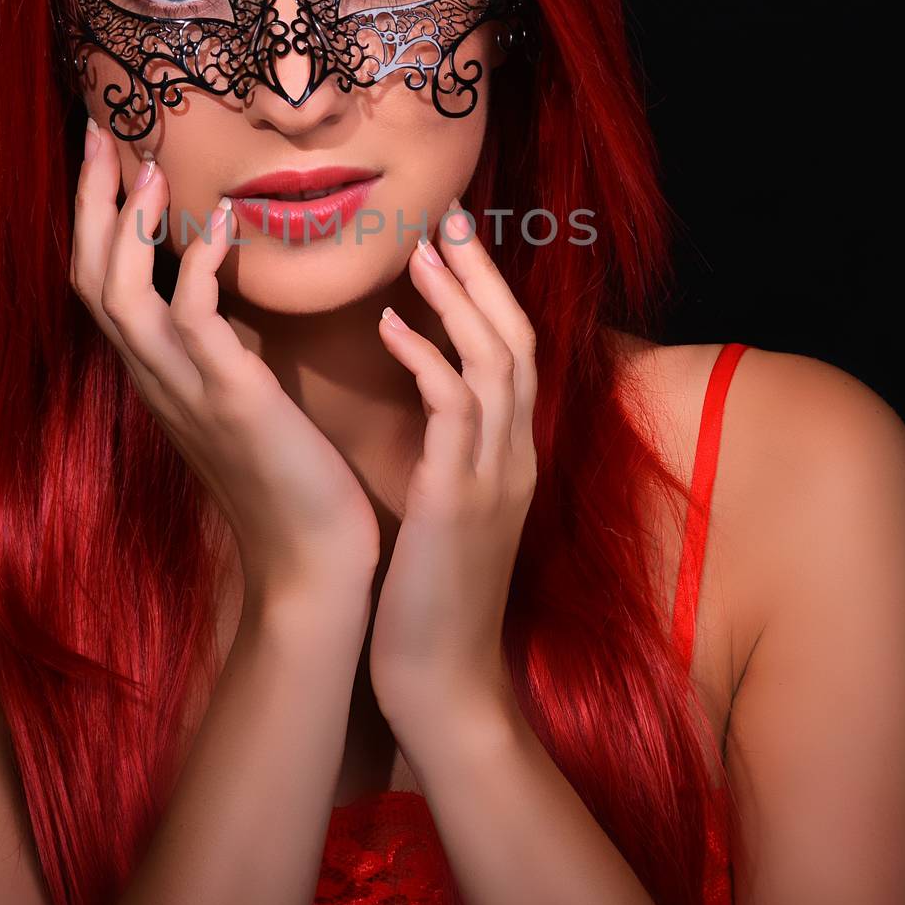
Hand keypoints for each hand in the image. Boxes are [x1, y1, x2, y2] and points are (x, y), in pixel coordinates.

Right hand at [70, 120, 381, 602]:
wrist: (314, 563)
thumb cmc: (291, 478)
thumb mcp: (246, 396)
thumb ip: (228, 346)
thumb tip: (233, 286)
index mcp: (158, 376)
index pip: (101, 283)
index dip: (96, 219)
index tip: (111, 155)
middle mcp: (155, 380)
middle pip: (88, 276)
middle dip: (90, 201)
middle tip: (100, 130)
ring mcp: (185, 392)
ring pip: (119, 294)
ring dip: (127, 223)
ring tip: (147, 162)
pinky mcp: (230, 401)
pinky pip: (194, 318)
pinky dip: (200, 264)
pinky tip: (221, 221)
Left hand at [368, 197, 538, 731]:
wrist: (445, 688)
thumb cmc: (430, 601)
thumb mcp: (448, 515)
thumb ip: (448, 457)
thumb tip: (423, 408)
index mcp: (511, 457)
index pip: (513, 354)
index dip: (488, 294)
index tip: (453, 245)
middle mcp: (515, 456)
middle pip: (516, 339)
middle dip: (484, 274)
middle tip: (447, 216)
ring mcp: (495, 477)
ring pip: (494, 361)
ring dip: (457, 300)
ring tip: (417, 252)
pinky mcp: (460, 500)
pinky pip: (453, 409)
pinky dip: (425, 359)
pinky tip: (388, 327)